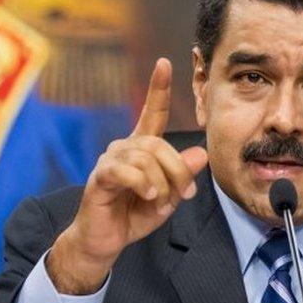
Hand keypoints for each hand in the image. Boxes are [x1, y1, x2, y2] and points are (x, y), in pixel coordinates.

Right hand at [48, 58, 207, 293]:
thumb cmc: (135, 214)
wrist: (106, 240)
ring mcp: (110, 160)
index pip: (152, 112)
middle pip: (159, 144)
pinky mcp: (100, 176)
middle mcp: (125, 147)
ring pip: (146, 158)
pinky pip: (126, 171)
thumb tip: (201, 152)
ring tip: (160, 201)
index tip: (164, 62)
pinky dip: (143, 184)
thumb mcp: (169, 195)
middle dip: (178, 170)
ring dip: (161, 182)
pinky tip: (148, 196)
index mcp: (142, 147)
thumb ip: (183, 174)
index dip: (158, 88)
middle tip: (185, 194)